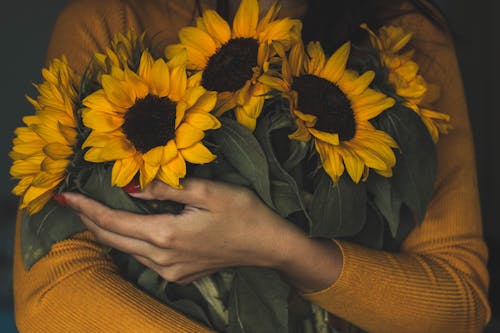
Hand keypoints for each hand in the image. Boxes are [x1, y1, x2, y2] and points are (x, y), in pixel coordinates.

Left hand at [61, 178, 302, 283]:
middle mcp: (162, 258)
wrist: (268, 245)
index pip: (113, 221)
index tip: (65, 195)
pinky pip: (142, 258)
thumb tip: (132, 187)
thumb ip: (166, 188)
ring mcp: (169, 271)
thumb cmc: (243, 213)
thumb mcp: (208, 191)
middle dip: (88, 219)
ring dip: (106, 230)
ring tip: (92, 210)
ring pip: (125, 250)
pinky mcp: (178, 274)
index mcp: (166, 234)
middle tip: (71, 201)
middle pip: (112, 238)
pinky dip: (127, 240)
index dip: (86, 207)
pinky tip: (126, 227)